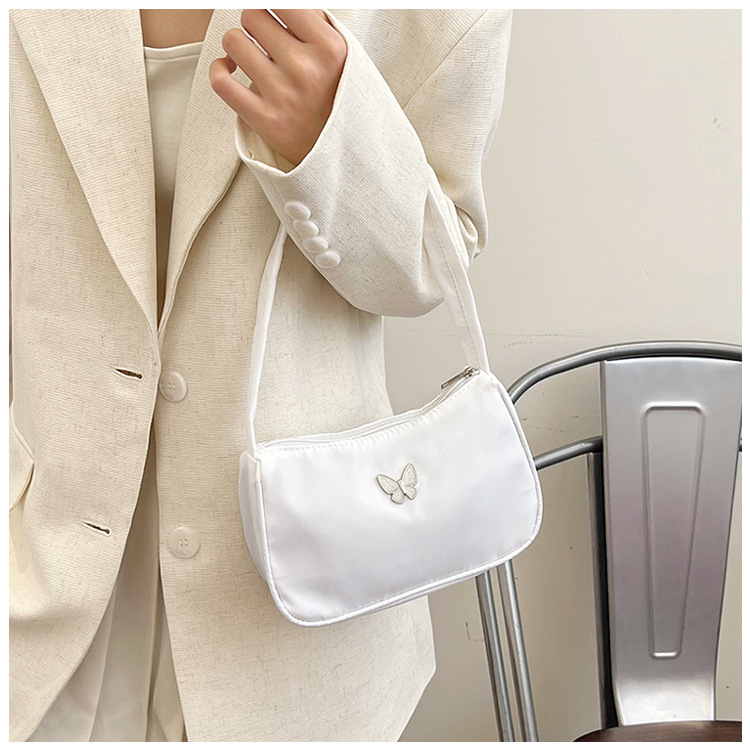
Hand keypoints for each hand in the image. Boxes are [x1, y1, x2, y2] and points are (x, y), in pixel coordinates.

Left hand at [209, 10, 346, 167]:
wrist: (343, 155)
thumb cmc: (339, 102)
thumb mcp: (345, 57)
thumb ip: (316, 23)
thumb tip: (281, 8)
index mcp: (329, 48)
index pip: (281, 2)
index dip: (273, 9)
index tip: (275, 19)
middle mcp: (305, 69)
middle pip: (252, 16)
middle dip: (256, 26)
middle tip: (266, 42)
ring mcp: (282, 95)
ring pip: (233, 41)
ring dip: (238, 46)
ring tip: (251, 57)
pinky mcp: (264, 119)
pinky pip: (221, 81)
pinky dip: (219, 69)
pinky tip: (231, 69)